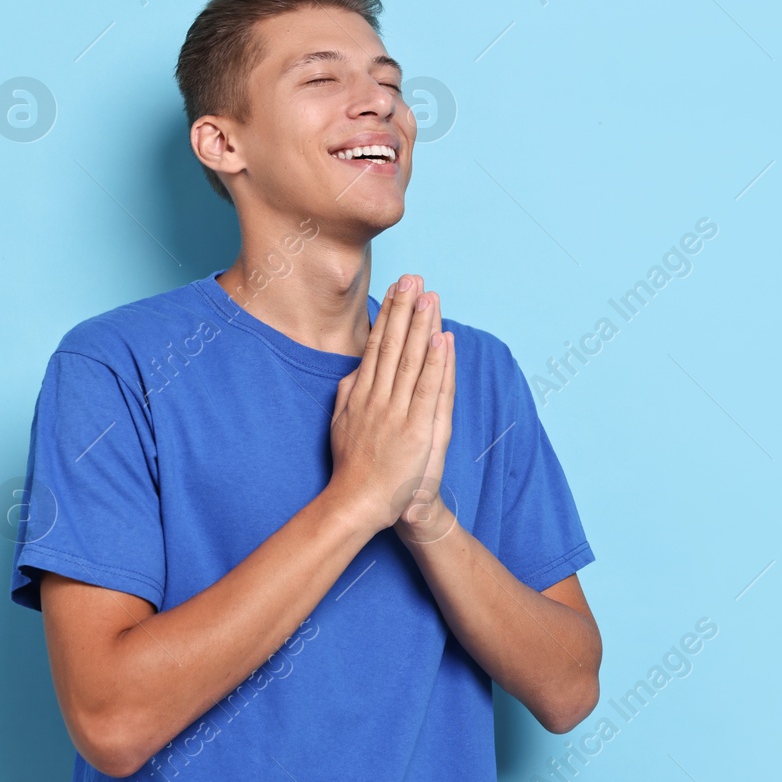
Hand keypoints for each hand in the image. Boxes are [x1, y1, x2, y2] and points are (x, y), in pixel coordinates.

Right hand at [325, 274, 452, 535]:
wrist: (359, 504)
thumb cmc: (354, 468)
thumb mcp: (340, 425)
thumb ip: (347, 395)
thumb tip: (354, 369)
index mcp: (360, 395)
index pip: (376, 346)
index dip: (388, 315)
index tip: (396, 288)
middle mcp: (377, 398)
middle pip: (393, 345)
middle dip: (404, 309)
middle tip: (413, 277)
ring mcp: (397, 413)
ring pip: (411, 361)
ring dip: (421, 326)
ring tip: (429, 296)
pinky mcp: (416, 429)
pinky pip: (428, 389)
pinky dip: (435, 363)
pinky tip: (441, 339)